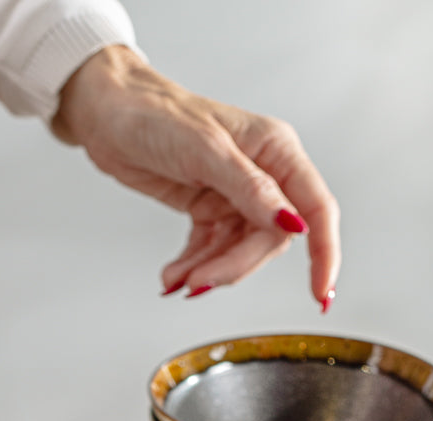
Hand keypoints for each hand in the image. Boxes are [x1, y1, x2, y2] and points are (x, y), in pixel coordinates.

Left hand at [52, 46, 339, 309]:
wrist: (109, 116)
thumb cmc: (156, 115)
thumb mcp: (205, 150)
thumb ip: (251, 189)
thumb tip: (290, 223)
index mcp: (276, 150)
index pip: (315, 209)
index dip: (324, 254)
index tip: (320, 293)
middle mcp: (263, 174)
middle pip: (269, 240)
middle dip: (235, 266)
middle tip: (199, 282)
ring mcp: (235, 195)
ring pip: (239, 251)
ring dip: (209, 270)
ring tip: (177, 279)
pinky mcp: (208, 209)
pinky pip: (212, 250)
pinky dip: (194, 266)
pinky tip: (173, 275)